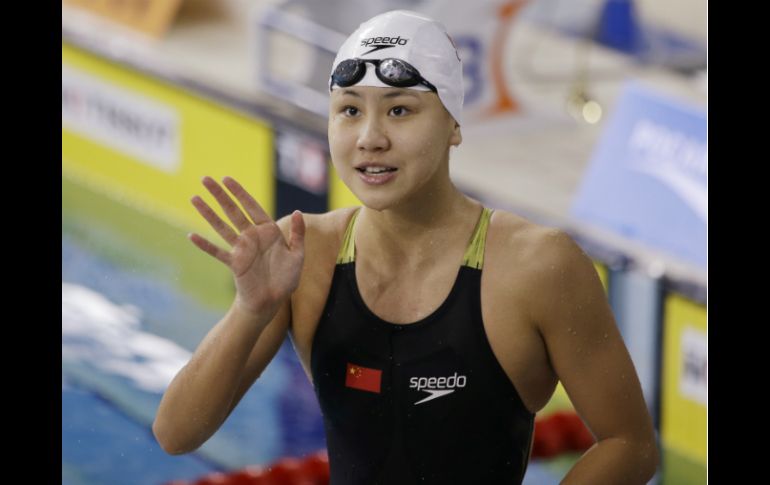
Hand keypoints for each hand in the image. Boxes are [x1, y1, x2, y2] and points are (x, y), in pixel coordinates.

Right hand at [188, 176, 304, 315]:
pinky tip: (191, 236)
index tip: (226, 179)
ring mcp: (241, 249)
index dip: (239, 192)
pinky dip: (205, 245)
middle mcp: (252, 237)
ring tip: (194, 198)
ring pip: (221, 227)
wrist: (273, 300)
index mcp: (268, 231)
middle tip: (205, 179)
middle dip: (219, 195)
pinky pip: (217, 252)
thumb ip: (298, 234)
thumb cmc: (286, 278)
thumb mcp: (297, 255)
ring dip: (208, 213)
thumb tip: (297, 212)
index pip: (252, 206)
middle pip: (232, 211)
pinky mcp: (234, 263)